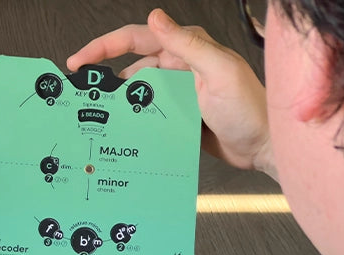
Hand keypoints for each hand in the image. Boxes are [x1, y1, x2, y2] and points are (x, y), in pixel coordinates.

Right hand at [67, 8, 275, 178]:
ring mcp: (179, 93)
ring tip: (96, 110)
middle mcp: (181, 68)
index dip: (105, 47)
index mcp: (188, 49)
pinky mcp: (180, 116)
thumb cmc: (249, 110)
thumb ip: (188, 44)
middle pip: (133, 64)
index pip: (138, 38)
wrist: (262, 147)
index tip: (81, 60)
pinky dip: (135, 116)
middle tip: (81, 88)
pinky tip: (123, 125)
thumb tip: (155, 17)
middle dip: (104, 72)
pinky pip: (151, 112)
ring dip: (118, 98)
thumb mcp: (219, 72)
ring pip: (139, 90)